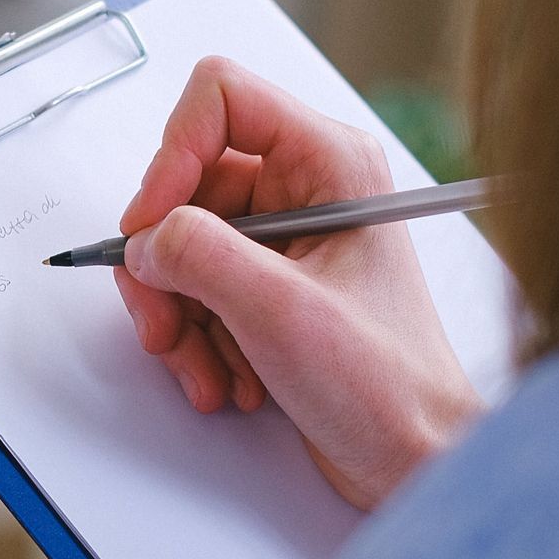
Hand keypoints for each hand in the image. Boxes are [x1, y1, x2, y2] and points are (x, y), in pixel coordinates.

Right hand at [116, 57, 481, 510]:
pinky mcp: (267, 282)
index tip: (151, 225)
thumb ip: (200, 257)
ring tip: (205, 368)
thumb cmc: (388, 386)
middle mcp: (305, 186)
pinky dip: (194, 335)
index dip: (172, 154)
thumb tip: (145, 240)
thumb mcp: (281, 313)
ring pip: (179, 242)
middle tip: (164, 322)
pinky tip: (226, 378)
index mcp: (329, 161)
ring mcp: (283, 236)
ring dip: (178, 314)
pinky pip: (193, 286)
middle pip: (185, 184)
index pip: (220, 98)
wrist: (414, 461)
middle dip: (165, 264)